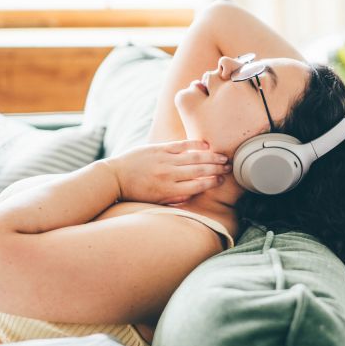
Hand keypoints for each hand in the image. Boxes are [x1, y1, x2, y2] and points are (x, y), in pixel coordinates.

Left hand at [102, 139, 231, 204]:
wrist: (115, 176)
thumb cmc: (135, 192)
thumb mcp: (155, 201)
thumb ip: (174, 199)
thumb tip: (193, 195)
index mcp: (169, 190)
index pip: (197, 186)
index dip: (212, 182)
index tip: (221, 180)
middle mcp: (169, 175)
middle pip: (199, 170)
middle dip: (217, 169)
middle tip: (229, 168)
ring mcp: (164, 160)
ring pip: (194, 157)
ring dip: (211, 157)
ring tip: (223, 157)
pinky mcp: (159, 149)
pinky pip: (181, 145)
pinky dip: (194, 144)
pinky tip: (206, 144)